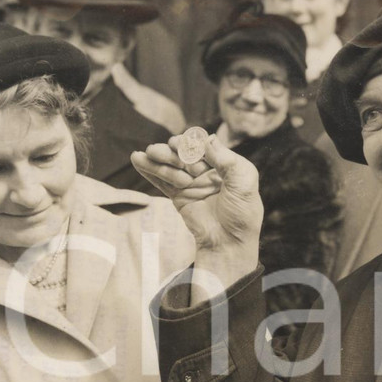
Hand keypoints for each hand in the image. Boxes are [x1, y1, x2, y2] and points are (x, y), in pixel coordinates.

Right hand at [131, 133, 262, 257]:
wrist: (228, 243)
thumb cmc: (242, 213)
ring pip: (169, 165)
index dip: (192, 143)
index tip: (188, 151)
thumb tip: (209, 138)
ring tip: (146, 155)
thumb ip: (227, 159)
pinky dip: (149, 170)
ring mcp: (190, 183)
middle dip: (173, 151)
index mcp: (223, 163)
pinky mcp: (178, 196)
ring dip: (158, 158)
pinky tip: (137, 159)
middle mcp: (205, 170)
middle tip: (177, 162)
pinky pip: (161, 181)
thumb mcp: (244, 181)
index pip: (202, 144)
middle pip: (182, 152)